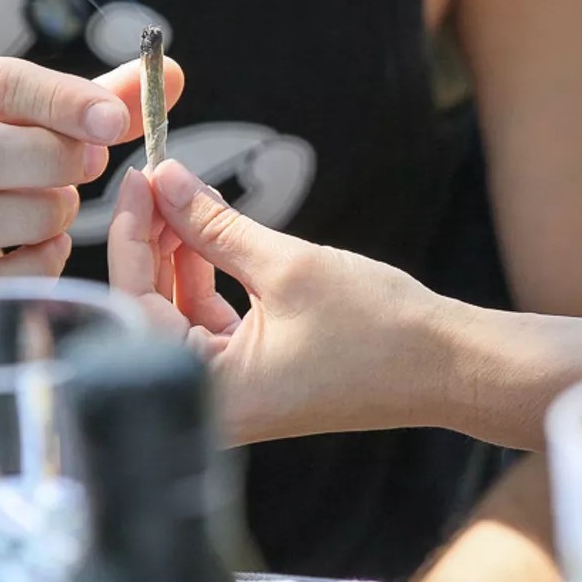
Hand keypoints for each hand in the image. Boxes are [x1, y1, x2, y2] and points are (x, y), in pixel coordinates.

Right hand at [0, 50, 182, 293]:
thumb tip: (167, 75)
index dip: (63, 102)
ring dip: (44, 214)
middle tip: (92, 164)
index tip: (115, 119)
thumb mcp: (23, 112)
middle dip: (55, 163)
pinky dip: (32, 265)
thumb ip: (93, 97)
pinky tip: (46, 246)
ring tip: (61, 206)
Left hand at [107, 159, 441, 444]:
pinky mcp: (251, 375)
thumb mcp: (287, 265)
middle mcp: (210, 401)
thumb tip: (168, 180)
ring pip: (179, 309)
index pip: (137, 306)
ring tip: (187, 195)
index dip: (134, 235)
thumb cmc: (379, 330)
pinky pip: (208, 319)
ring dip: (181, 252)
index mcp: (210, 391)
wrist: (448, 367)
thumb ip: (216, 224)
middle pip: (152, 309)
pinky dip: (207, 274)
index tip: (139, 180)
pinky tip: (209, 228)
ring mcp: (230, 390)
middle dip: (155, 240)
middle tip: (160, 180)